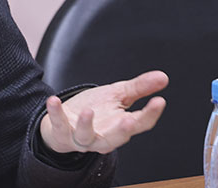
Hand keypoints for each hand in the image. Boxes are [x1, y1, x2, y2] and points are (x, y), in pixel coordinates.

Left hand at [39, 70, 167, 154]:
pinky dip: (56, 113)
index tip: (160, 100)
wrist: (65, 122)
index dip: (151, 114)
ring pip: (86, 136)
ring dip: (86, 124)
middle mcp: (103, 136)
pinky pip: (59, 125)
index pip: (141, 124)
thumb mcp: (117, 96)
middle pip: (116, 138)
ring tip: (88, 111)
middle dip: (123, 131)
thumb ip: (139, 88)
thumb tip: (163, 77)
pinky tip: (54, 100)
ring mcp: (82, 137)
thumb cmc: (95, 109)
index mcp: (120, 126)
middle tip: (130, 121)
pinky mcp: (62, 132)